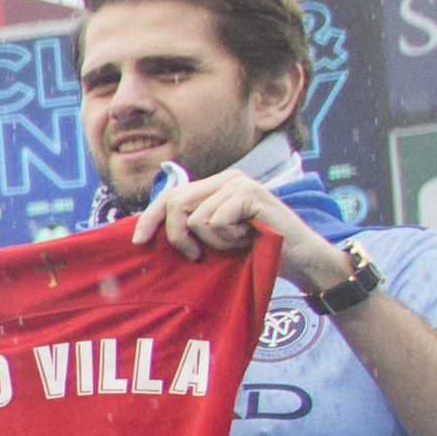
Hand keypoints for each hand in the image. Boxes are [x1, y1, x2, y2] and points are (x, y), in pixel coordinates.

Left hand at [128, 160, 321, 279]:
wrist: (298, 257)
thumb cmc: (255, 251)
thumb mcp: (216, 238)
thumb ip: (190, 227)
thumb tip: (146, 234)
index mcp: (214, 186)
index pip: (170, 196)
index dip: (149, 218)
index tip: (138, 241)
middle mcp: (225, 178)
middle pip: (175, 204)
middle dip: (178, 237)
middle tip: (197, 256)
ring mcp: (238, 183)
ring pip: (197, 218)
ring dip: (215, 242)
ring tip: (238, 241)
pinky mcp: (249, 193)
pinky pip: (216, 222)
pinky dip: (229, 239)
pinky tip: (248, 237)